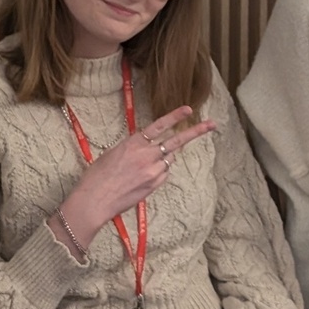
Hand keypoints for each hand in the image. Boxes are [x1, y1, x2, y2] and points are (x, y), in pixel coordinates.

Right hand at [57, 105, 216, 234]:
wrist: (95, 199)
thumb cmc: (98, 175)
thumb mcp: (114, 153)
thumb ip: (133, 147)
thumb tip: (146, 146)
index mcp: (134, 143)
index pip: (159, 125)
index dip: (175, 116)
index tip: (189, 109)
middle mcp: (147, 154)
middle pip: (177, 141)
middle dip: (196, 132)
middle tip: (212, 124)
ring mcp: (153, 171)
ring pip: (169, 159)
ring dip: (165, 157)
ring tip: (143, 166)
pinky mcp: (154, 184)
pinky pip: (164, 173)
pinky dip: (159, 171)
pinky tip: (143, 177)